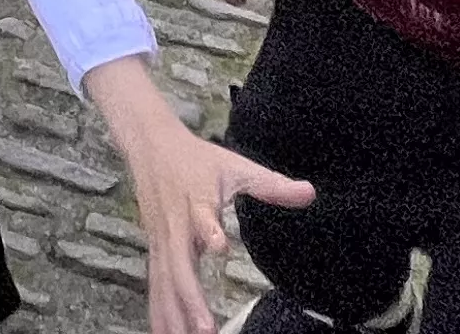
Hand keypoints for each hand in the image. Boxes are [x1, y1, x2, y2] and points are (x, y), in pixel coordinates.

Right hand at [83, 56, 311, 333]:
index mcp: (196, 201)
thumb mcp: (236, 166)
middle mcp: (174, 225)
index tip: (219, 246)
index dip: (209, 231)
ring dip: (171, 314)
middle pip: (177, 265)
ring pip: (163, 282)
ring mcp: (160, 240)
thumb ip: (272, 185)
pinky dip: (159, 311)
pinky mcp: (154, 250)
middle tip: (204, 330)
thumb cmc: (196, 159)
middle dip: (189, 299)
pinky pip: (156, 285)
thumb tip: (310, 193)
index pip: (202, 217)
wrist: (150, 144)